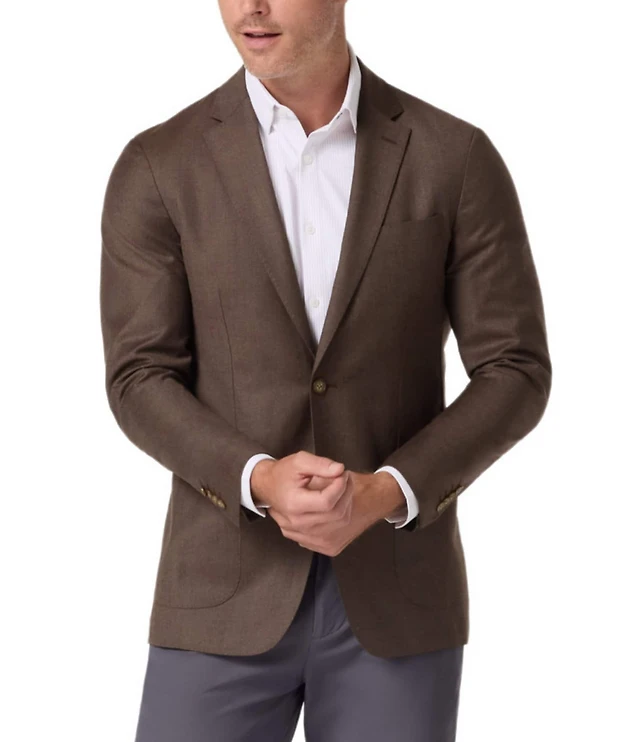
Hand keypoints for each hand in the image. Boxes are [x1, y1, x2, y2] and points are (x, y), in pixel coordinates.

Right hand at [254, 452, 399, 555]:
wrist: (268, 488)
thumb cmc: (283, 474)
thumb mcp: (299, 461)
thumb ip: (320, 464)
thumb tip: (339, 470)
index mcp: (293, 504)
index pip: (326, 501)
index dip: (340, 486)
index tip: (342, 473)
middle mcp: (297, 523)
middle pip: (336, 514)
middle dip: (346, 492)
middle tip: (344, 477)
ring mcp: (303, 535)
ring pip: (339, 524)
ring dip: (346, 504)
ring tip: (341, 488)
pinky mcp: (309, 541)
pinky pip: (335, 532)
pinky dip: (341, 517)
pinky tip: (337, 503)